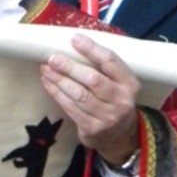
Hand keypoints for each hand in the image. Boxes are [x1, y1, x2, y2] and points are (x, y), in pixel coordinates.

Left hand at [39, 32, 140, 163]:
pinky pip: (70, 107)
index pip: (110, 62)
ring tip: (46, 69)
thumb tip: (74, 44)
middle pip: (92, 79)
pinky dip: (57, 94)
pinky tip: (48, 83)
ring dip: (59, 80)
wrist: (121, 137)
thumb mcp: (119, 84)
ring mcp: (107, 116)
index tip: (74, 38)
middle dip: (70, 67)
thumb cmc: (115, 101)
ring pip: (79, 94)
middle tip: (52, 58)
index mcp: (130, 83)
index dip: (91, 49)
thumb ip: (104, 68)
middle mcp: (121, 100)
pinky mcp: (92, 128)